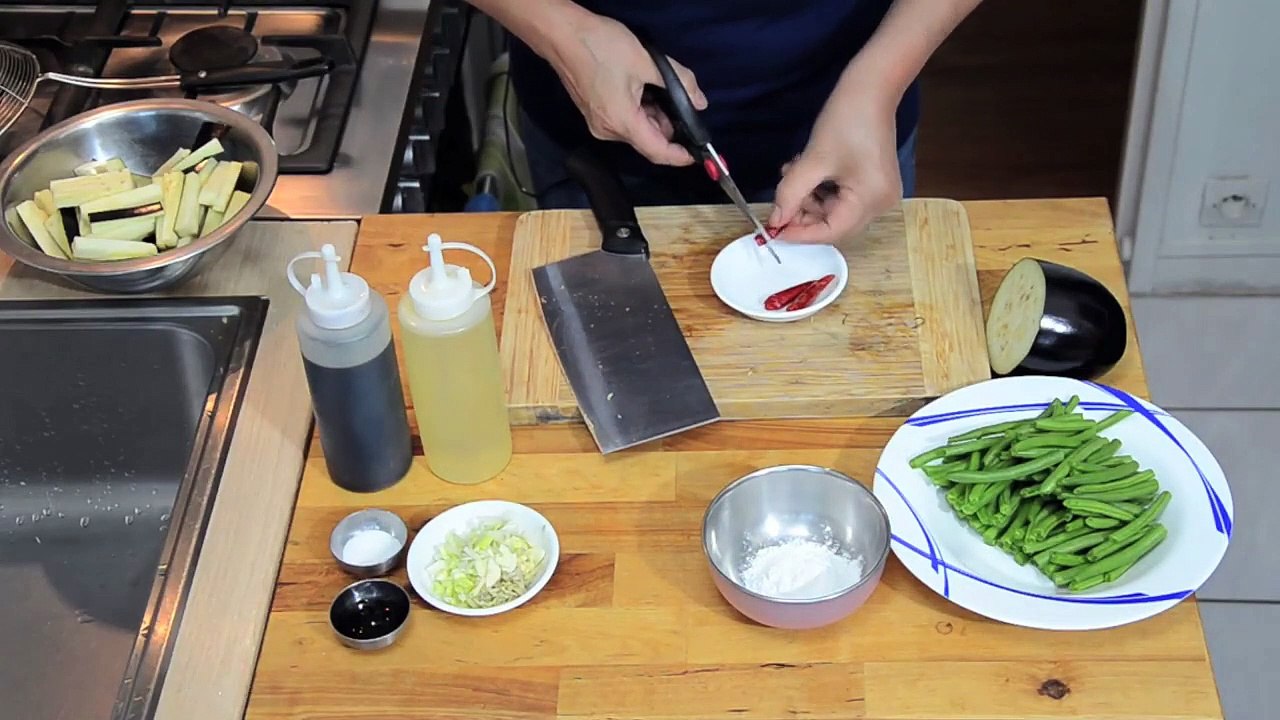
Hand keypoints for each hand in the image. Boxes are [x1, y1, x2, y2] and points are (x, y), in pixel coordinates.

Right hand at [547, 13, 706, 164]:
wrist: (562, 34)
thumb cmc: (601, 46)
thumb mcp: (648, 61)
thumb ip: (679, 83)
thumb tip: (700, 102)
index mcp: (622, 123)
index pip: (657, 152)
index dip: (680, 156)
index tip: (698, 153)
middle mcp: (608, 131)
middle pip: (647, 140)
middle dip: (668, 125)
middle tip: (680, 99)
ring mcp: (598, 123)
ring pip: (636, 129)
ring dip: (653, 115)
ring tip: (658, 86)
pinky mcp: (593, 114)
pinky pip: (623, 121)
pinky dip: (639, 111)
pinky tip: (642, 88)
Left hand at [767, 87, 901, 243]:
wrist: (872, 87)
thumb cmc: (847, 119)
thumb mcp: (812, 161)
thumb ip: (790, 194)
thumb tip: (775, 221)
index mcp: (871, 200)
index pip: (830, 232)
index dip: (799, 233)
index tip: (773, 229)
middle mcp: (880, 203)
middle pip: (833, 223)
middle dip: (803, 213)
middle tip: (781, 197)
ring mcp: (879, 193)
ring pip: (834, 210)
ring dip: (809, 198)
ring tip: (793, 173)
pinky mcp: (873, 182)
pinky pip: (842, 197)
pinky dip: (821, 189)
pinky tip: (807, 170)